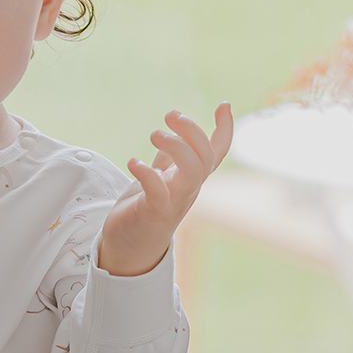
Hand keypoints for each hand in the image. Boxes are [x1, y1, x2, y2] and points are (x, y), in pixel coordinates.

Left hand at [98, 103, 233, 276]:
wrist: (127, 248)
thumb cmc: (142, 211)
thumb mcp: (158, 180)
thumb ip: (167, 161)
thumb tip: (172, 135)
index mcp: (190, 179)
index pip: (216, 153)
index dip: (224, 129)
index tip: (224, 104)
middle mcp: (187, 189)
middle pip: (205, 157)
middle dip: (192, 131)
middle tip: (171, 115)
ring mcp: (173, 202)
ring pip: (192, 172)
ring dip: (177, 148)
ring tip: (155, 134)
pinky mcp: (154, 213)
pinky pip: (159, 192)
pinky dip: (147, 174)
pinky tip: (133, 162)